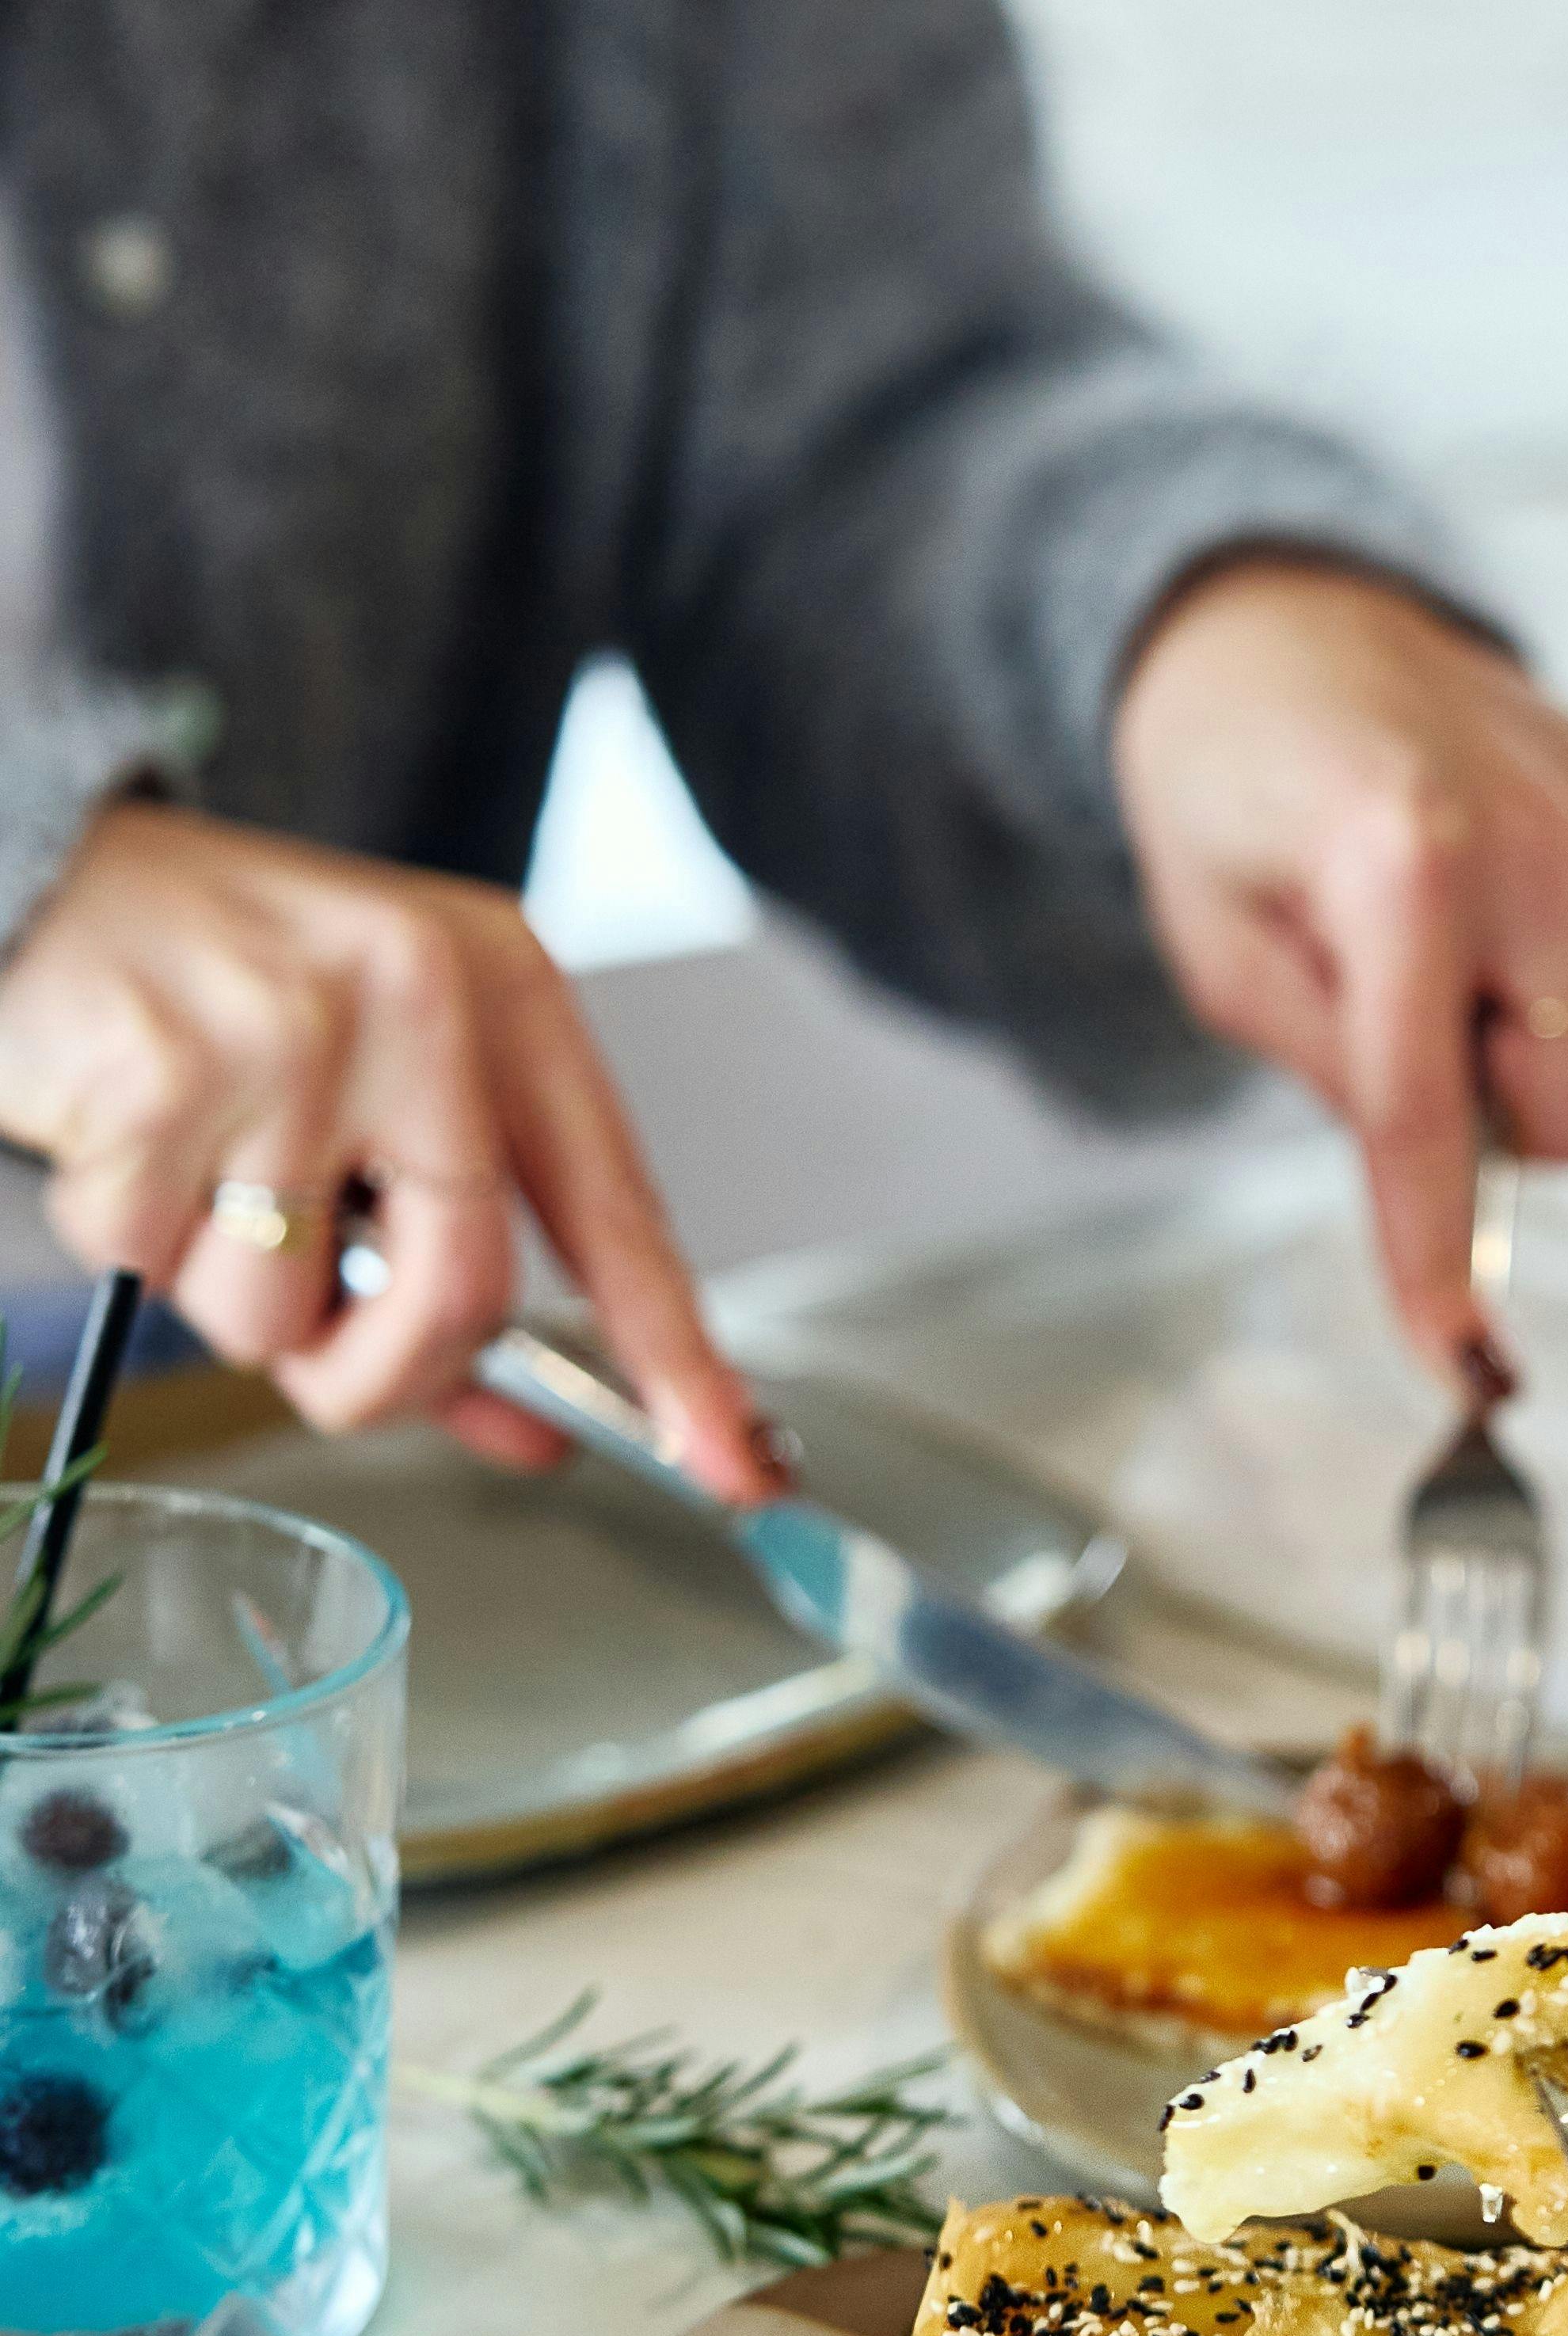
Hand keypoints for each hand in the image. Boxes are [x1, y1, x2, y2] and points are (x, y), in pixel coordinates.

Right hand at [0, 802, 770, 1495]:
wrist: (50, 877)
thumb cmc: (235, 991)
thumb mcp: (386, 1083)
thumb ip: (459, 1251)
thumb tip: (529, 1425)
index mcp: (502, 991)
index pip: (617, 1208)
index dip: (675, 1352)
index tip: (731, 1458)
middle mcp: (417, 997)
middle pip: (459, 1292)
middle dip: (390, 1375)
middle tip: (334, 1359)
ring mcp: (290, 1033)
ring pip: (280, 1315)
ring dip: (232, 1300)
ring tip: (203, 1178)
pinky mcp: (161, 1076)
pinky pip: (153, 1267)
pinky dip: (132, 1244)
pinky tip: (129, 1142)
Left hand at [1110, 561, 1567, 1377]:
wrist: (1275, 628)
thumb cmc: (1232, 789)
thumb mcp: (1222, 957)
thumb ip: (1336, 1072)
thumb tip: (1449, 1173)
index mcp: (1400, 862)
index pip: (1432, 1111)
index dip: (1435, 1247)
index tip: (1454, 1348)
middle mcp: (1531, 829)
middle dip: (1493, 1116)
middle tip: (1396, 1030)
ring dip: (1515, 1032)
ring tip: (1426, 933)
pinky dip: (1544, 963)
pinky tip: (1477, 889)